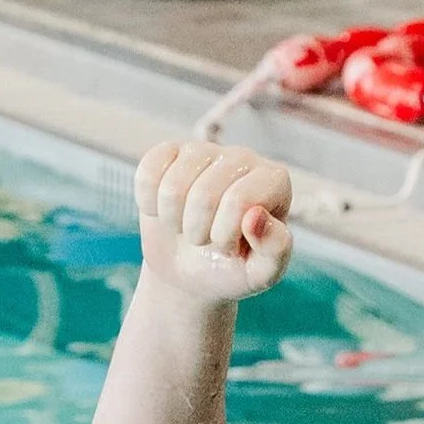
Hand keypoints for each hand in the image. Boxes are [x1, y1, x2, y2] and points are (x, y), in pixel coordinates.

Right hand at [135, 141, 293, 305]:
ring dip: (173, 222)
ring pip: (172, 187)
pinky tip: (164, 210)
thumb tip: (255, 217)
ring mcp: (205, 151)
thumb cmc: (233, 269)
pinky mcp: (170, 152)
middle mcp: (243, 157)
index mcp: (275, 181)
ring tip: (187, 227)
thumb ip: (274, 250)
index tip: (231, 248)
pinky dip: (149, 203)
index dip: (224, 236)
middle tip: (206, 240)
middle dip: (198, 233)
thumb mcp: (261, 273)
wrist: (193, 270)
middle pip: (203, 196)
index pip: (239, 201)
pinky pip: (148, 171)